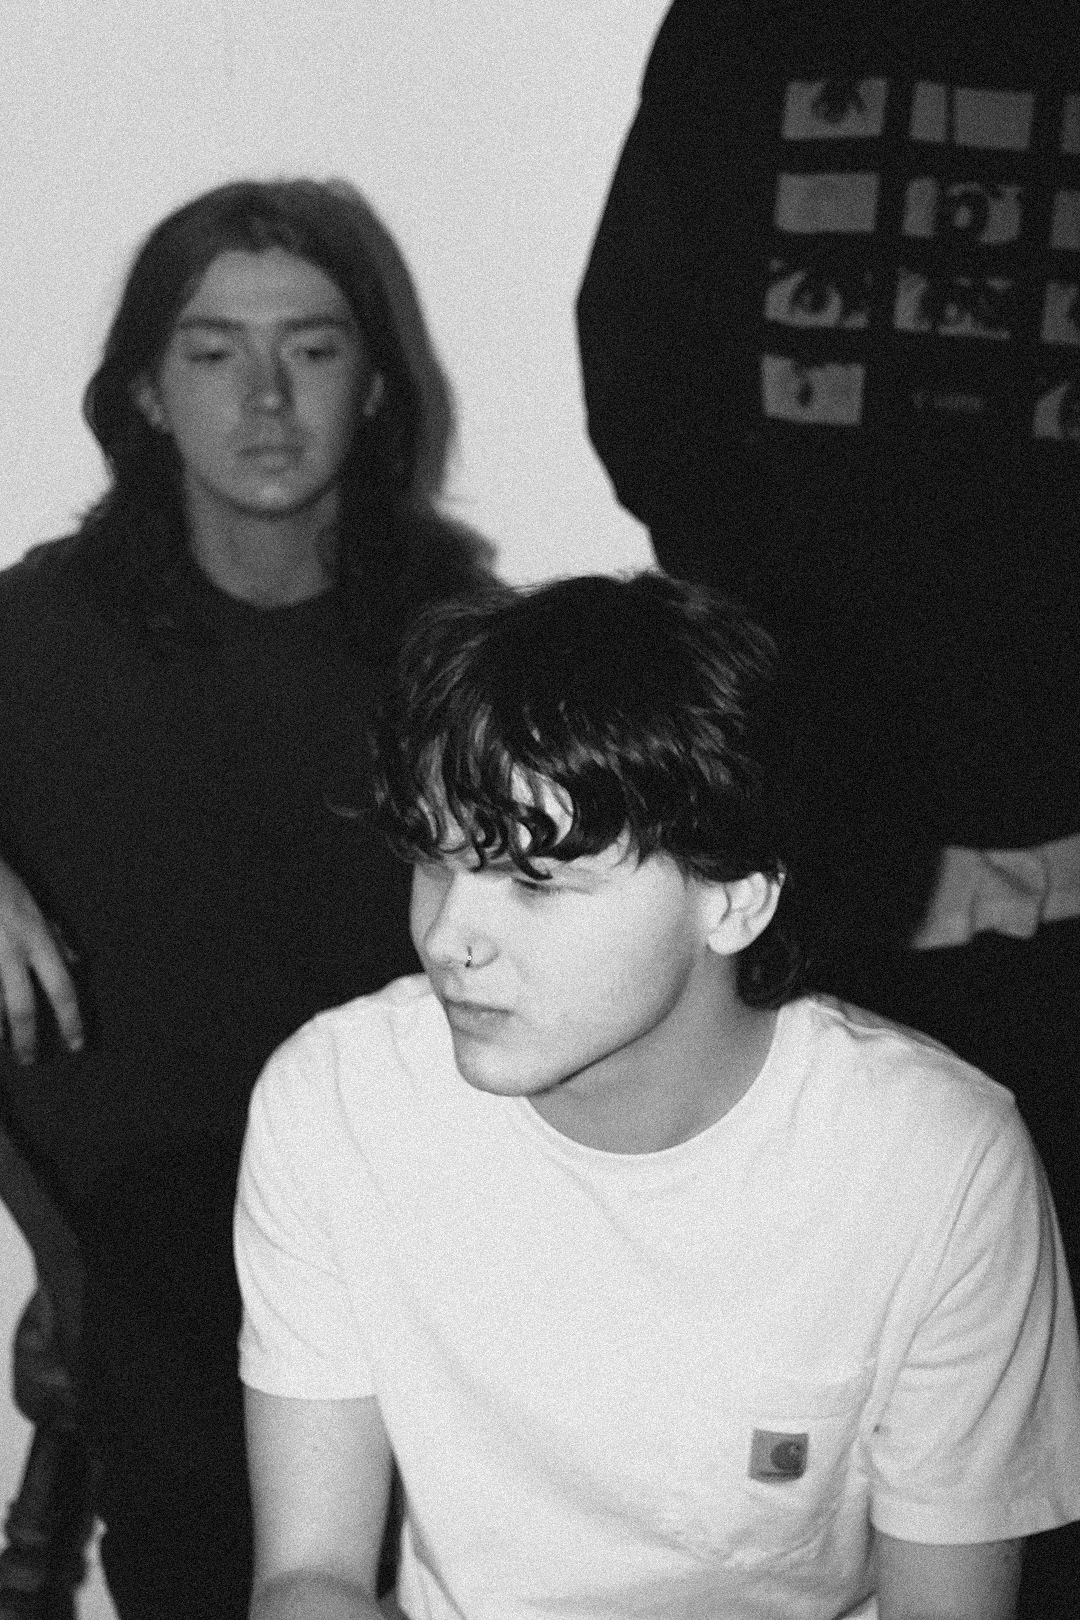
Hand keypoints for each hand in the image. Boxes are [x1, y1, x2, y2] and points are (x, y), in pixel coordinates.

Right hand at [0, 856, 83, 1063]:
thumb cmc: (3, 886)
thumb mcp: (37, 907)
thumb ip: (56, 936)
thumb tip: (76, 961)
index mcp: (37, 939)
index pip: (62, 988)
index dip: (71, 1020)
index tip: (76, 1044)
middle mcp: (11, 952)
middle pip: (23, 1007)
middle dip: (27, 1039)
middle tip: (30, 1060)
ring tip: (3, 1045)